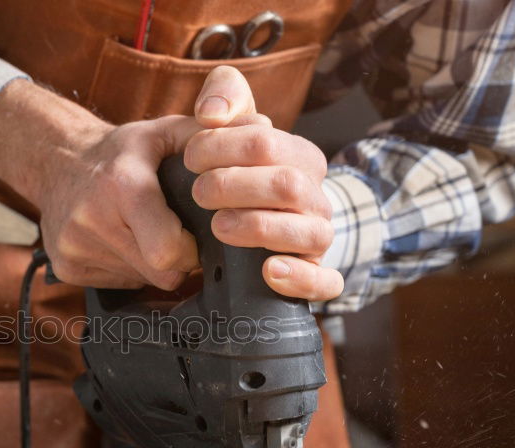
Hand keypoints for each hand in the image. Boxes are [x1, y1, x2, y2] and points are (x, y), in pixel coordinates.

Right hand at [0, 79, 200, 289]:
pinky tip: (121, 240)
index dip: (191, 250)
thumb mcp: (165, 132)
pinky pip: (118, 283)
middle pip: (160, 273)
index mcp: (122, 186)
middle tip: (173, 233)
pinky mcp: (65, 266)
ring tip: (143, 231)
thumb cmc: (121, 151)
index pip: (169, 251)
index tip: (193, 234)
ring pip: (141, 280)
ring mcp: (74, 246)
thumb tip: (259, 141)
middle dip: (176, 260)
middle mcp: (92, 218)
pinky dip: (128, 268)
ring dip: (151, 263)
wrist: (56, 160)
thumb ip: (210, 140)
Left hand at [185, 66, 343, 300]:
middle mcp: (315, 198)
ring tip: (219, 227)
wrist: (244, 228)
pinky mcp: (313, 277)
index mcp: (301, 158)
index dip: (221, 146)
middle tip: (198, 191)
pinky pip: (325, 284)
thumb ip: (225, 97)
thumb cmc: (235, 173)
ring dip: (259, 228)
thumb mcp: (230, 128)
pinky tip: (268, 271)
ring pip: (309, 233)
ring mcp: (316, 239)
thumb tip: (212, 111)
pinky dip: (300, 278)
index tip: (188, 156)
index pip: (266, 142)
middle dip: (233, 185)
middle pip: (286, 185)